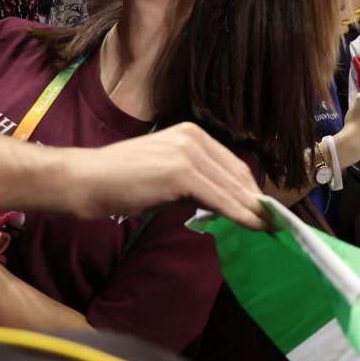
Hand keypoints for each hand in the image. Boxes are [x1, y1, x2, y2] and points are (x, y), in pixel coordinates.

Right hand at [60, 123, 267, 229]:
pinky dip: (240, 213)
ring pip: (231, 187)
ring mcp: (187, 152)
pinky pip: (219, 198)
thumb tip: (226, 203)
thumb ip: (197, 184)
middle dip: (256, 200)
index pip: (233, 164)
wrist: (84, 180)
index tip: (266, 208)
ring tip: (270, 226)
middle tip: (275, 221)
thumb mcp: (167, 174)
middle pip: (237, 174)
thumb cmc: (120, 181)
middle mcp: (193, 137)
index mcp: (192, 133)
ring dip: (254, 210)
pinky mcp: (181, 172)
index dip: (251, 190)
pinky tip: (254, 225)